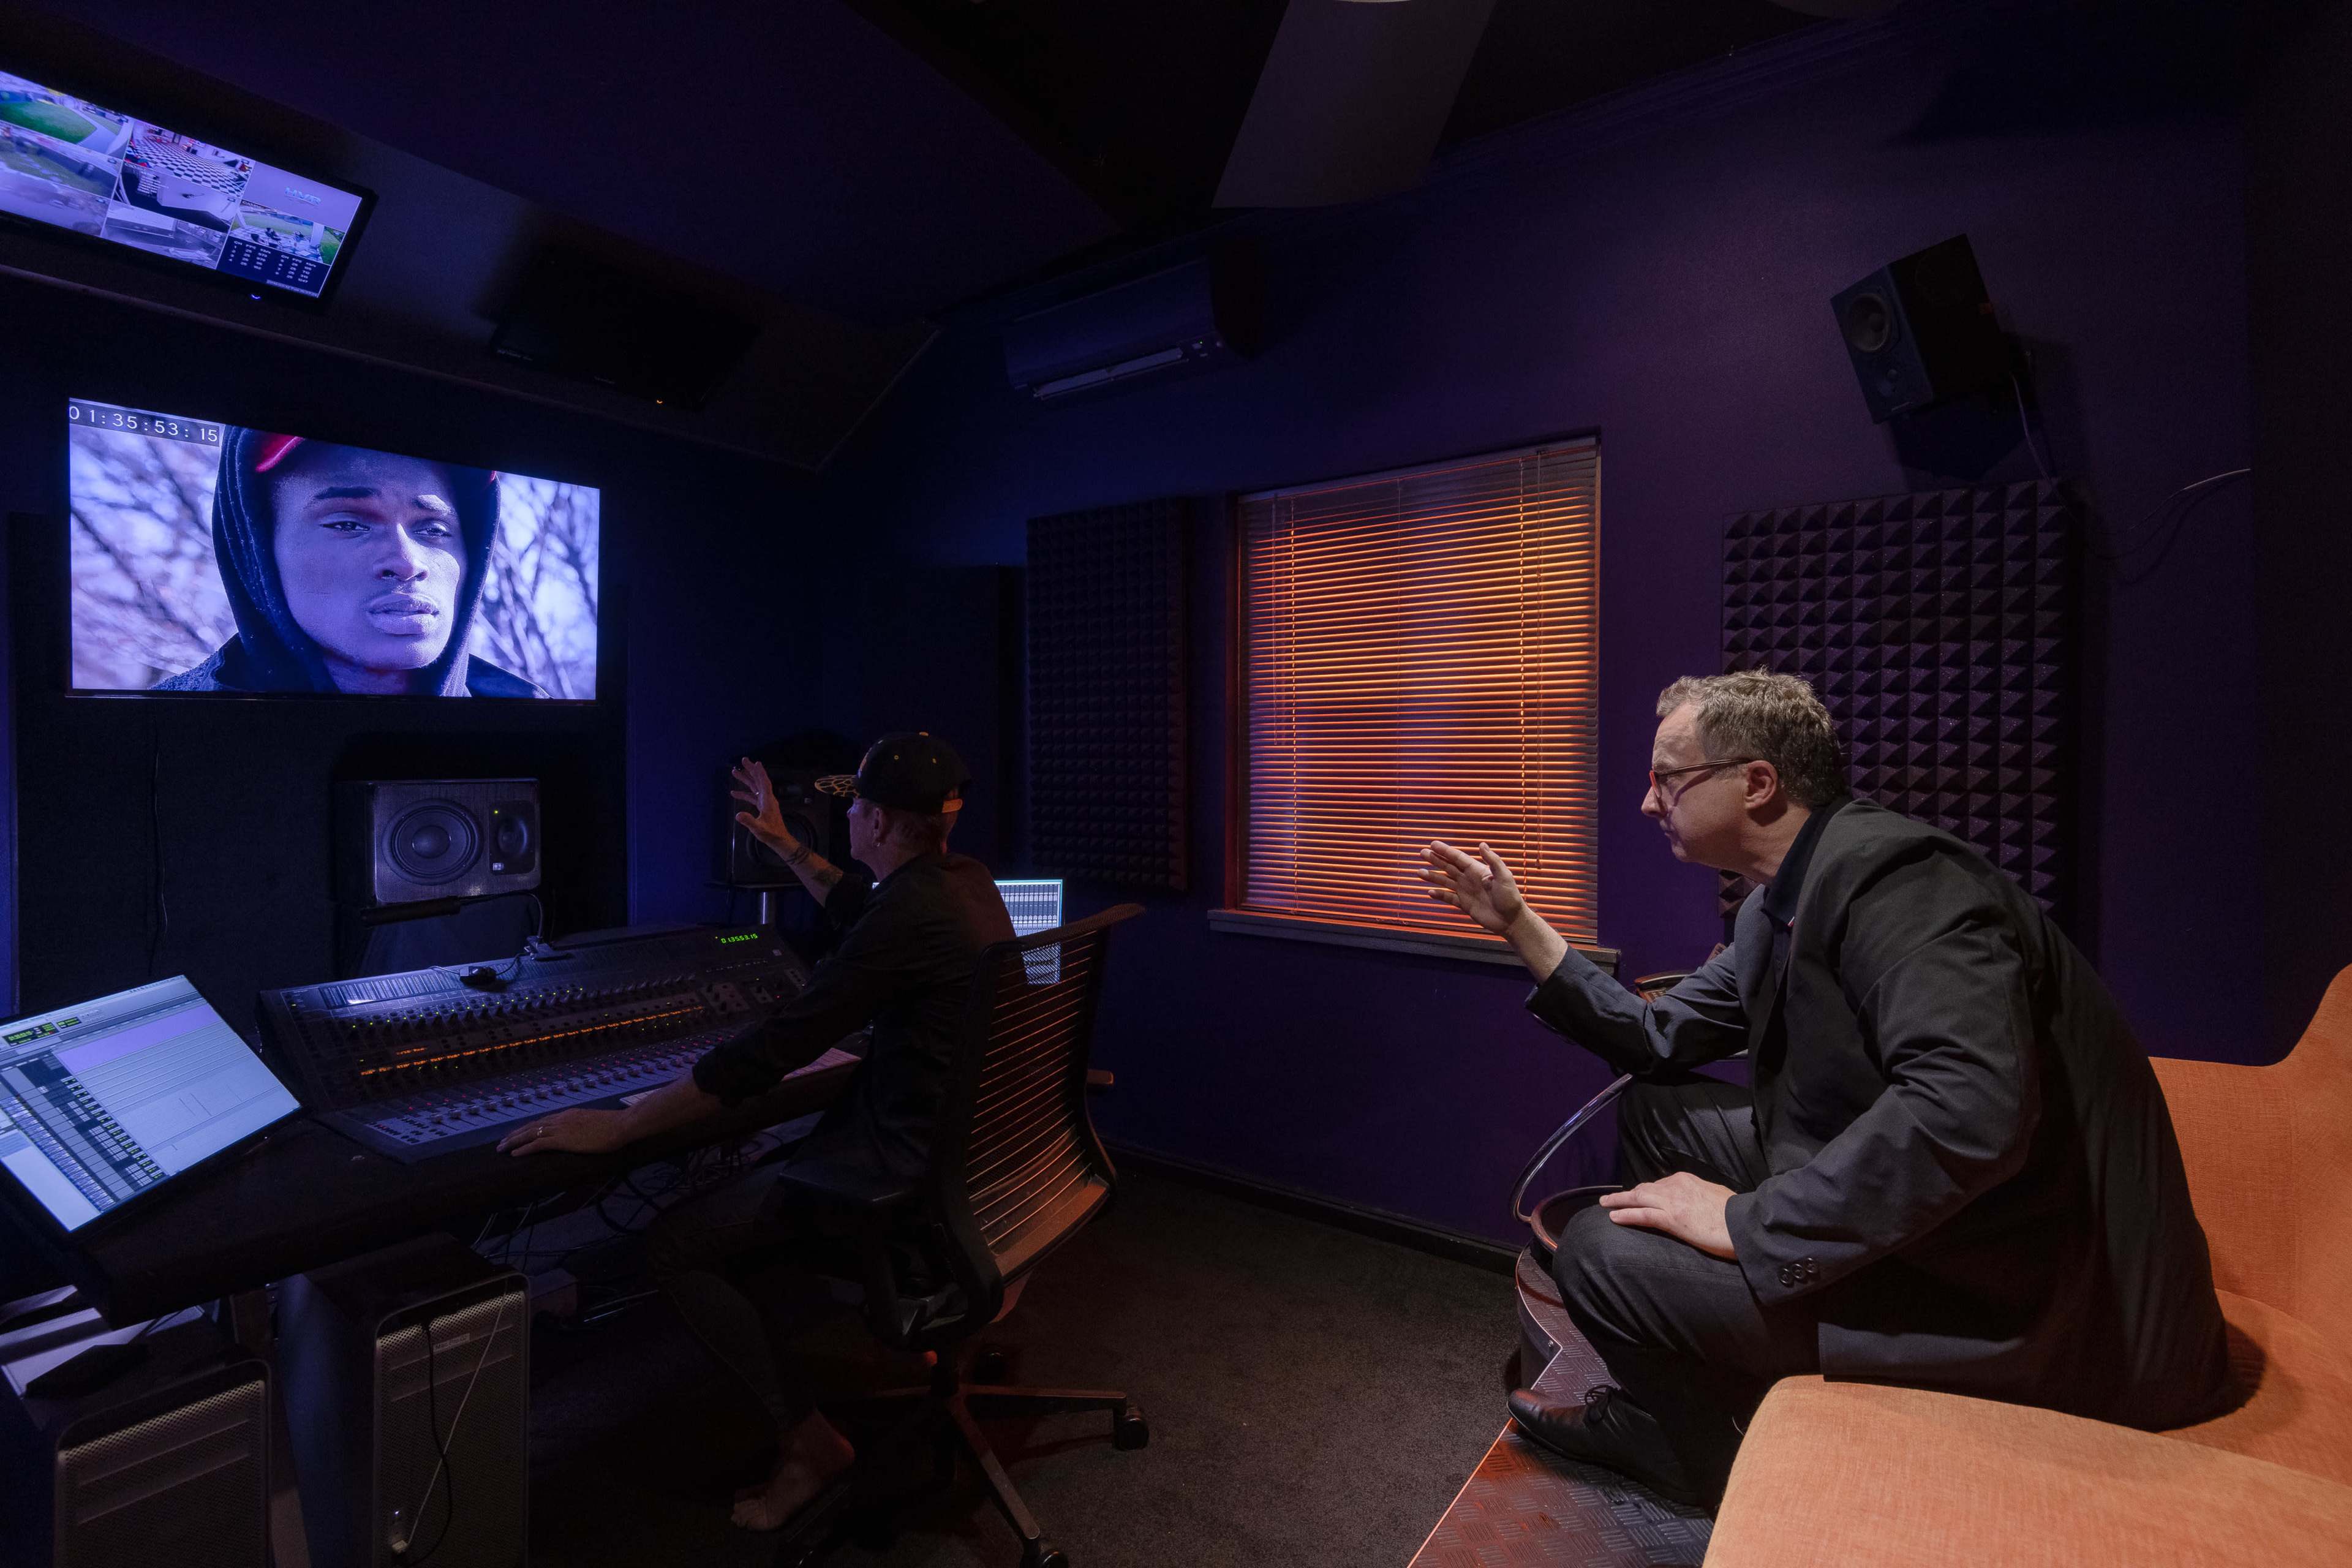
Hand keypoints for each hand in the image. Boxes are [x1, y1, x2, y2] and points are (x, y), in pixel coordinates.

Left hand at [498, 1107, 628, 1157]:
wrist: (621, 1125)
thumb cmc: (614, 1126)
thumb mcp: (594, 1124)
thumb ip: (583, 1128)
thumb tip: (581, 1134)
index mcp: (568, 1115)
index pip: (542, 1121)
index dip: (528, 1128)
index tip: (517, 1134)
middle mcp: (561, 1119)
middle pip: (532, 1126)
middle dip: (515, 1134)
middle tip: (502, 1142)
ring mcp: (561, 1128)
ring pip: (530, 1134)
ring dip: (514, 1141)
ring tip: (502, 1148)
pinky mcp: (563, 1140)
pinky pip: (538, 1144)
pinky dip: (524, 1149)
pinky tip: (514, 1154)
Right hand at [729, 757, 800, 858]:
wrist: (779, 840)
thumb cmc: (771, 834)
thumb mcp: (759, 829)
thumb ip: (749, 821)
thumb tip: (738, 815)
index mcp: (768, 801)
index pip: (764, 783)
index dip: (760, 773)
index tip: (756, 763)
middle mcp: (767, 799)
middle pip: (759, 781)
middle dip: (751, 770)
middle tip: (743, 760)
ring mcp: (765, 802)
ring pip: (755, 787)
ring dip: (746, 779)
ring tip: (735, 772)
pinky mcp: (762, 807)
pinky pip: (752, 797)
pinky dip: (744, 794)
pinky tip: (734, 793)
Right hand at [1419, 839, 1527, 935]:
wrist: (1511, 920)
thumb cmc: (1510, 897)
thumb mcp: (1504, 876)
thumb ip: (1493, 861)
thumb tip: (1482, 844)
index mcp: (1477, 870)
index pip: (1458, 858)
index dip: (1445, 851)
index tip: (1433, 844)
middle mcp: (1469, 879)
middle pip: (1449, 867)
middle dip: (1435, 860)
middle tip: (1422, 853)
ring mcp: (1466, 892)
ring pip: (1445, 881)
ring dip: (1433, 876)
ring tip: (1419, 871)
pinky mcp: (1465, 905)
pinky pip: (1449, 898)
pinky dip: (1439, 895)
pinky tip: (1429, 892)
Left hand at [1600, 1172, 1736, 1259]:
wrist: (1744, 1224)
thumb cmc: (1735, 1213)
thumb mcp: (1716, 1194)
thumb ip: (1701, 1193)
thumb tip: (1696, 1197)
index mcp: (1687, 1180)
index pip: (1660, 1184)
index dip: (1646, 1191)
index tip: (1637, 1195)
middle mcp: (1676, 1186)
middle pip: (1645, 1188)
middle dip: (1627, 1194)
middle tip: (1611, 1199)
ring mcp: (1672, 1202)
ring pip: (1638, 1198)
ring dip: (1619, 1201)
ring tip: (1605, 1205)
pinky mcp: (1671, 1219)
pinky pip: (1642, 1215)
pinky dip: (1626, 1215)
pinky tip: (1614, 1217)